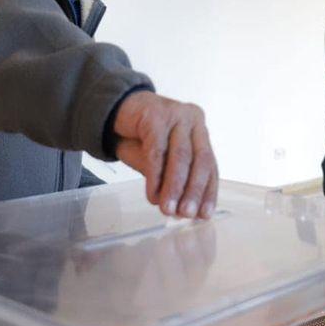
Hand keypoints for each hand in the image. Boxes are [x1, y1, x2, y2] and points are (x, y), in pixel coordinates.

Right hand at [112, 91, 217, 218]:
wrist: (114, 111)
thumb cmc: (139, 138)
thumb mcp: (159, 163)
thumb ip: (170, 180)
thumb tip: (180, 211)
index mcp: (199, 132)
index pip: (210, 165)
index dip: (208, 192)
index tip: (204, 214)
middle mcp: (193, 120)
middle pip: (200, 160)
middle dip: (193, 191)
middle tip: (186, 214)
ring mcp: (176, 114)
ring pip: (180, 157)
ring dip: (174, 187)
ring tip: (167, 209)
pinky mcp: (155, 115)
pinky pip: (157, 151)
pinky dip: (155, 176)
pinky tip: (152, 194)